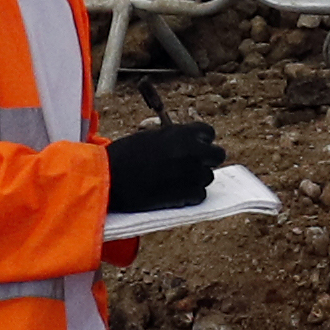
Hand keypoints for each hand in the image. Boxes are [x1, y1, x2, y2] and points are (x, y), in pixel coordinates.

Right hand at [106, 119, 223, 211]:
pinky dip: (190, 196)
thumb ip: (174, 139)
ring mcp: (193, 174)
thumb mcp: (151, 136)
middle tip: (190, 166)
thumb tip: (187, 146)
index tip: (193, 147)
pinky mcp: (188, 195)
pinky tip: (174, 193)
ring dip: (196, 179)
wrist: (111, 177)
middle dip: (207, 159)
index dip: (201, 141)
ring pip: (208, 177)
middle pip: (218, 155)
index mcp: (184, 133)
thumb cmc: (124, 155)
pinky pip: (200, 195)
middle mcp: (193, 151)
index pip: (209, 132)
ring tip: (175, 181)